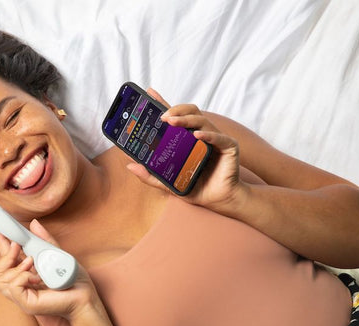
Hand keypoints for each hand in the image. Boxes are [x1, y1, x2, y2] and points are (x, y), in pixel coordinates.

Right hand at [0, 220, 102, 319]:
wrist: (86, 296)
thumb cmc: (74, 280)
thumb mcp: (57, 254)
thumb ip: (44, 240)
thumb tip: (34, 223)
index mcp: (27, 274)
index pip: (7, 259)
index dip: (0, 243)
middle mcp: (22, 286)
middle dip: (4, 256)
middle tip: (17, 246)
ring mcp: (23, 297)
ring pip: (1, 280)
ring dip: (15, 267)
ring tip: (31, 263)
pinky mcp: (28, 304)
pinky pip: (13, 287)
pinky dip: (22, 277)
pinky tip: (35, 276)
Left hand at [126, 87, 243, 210]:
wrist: (219, 200)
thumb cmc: (196, 187)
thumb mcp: (168, 182)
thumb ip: (150, 175)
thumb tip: (130, 165)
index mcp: (187, 138)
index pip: (174, 116)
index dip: (163, 102)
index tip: (149, 92)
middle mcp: (201, 134)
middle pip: (190, 112)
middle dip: (175, 110)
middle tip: (162, 116)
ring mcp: (215, 139)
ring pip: (202, 121)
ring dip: (186, 119)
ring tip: (172, 122)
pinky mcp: (228, 147)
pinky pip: (219, 138)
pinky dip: (208, 135)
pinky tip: (197, 135)